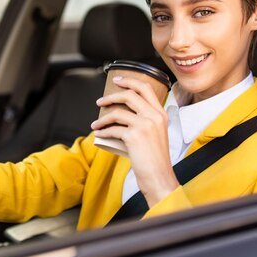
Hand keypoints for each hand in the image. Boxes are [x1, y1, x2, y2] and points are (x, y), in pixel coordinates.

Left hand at [91, 76, 178, 206]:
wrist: (159, 176)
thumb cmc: (155, 159)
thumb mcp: (156, 134)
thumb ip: (146, 122)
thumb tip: (123, 115)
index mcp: (161, 114)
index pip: (145, 88)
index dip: (129, 80)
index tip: (117, 80)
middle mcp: (154, 116)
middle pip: (129, 95)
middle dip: (111, 96)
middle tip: (100, 101)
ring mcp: (145, 125)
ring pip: (117, 112)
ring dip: (102, 118)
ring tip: (96, 124)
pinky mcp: (134, 136)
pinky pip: (113, 129)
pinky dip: (103, 131)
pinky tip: (98, 134)